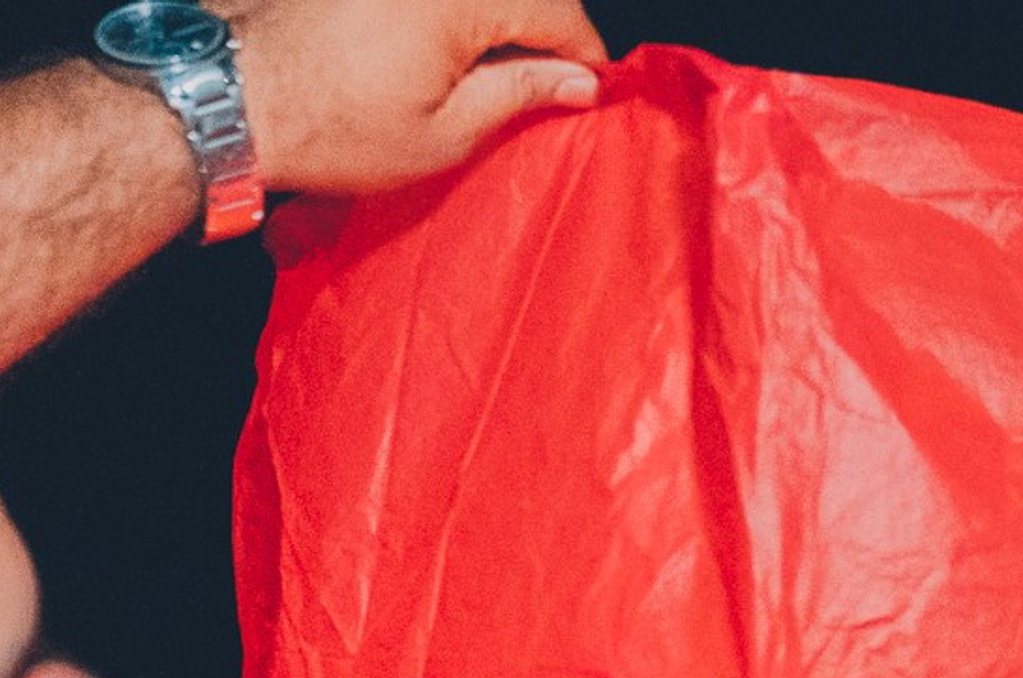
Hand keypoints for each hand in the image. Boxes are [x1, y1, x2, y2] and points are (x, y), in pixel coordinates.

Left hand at [225, 0, 607, 196]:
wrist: (242, 98)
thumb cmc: (337, 128)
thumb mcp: (448, 133)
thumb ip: (521, 94)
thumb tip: (580, 82)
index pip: (556, 10)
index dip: (584, 54)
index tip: (592, 91)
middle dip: (547, 32)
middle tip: (552, 88)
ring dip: (504, 21)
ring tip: (502, 75)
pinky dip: (463, 15)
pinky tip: (456, 52)